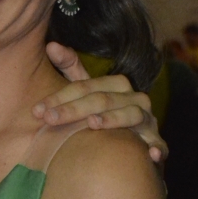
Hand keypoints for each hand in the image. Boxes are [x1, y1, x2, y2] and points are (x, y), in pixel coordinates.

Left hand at [38, 42, 165, 164]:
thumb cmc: (104, 115)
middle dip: (74, 109)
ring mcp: (148, 121)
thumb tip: (51, 45)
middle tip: (49, 119)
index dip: (59, 97)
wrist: (131, 146)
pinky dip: (157, 148)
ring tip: (92, 124)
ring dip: (113, 119)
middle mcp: (135, 99)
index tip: (37, 110)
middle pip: (103, 99)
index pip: (85, 86)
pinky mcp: (156, 143)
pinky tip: (149, 153)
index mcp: (117, 86)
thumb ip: (72, 70)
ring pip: (131, 114)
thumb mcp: (89, 93)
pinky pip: (160, 145)